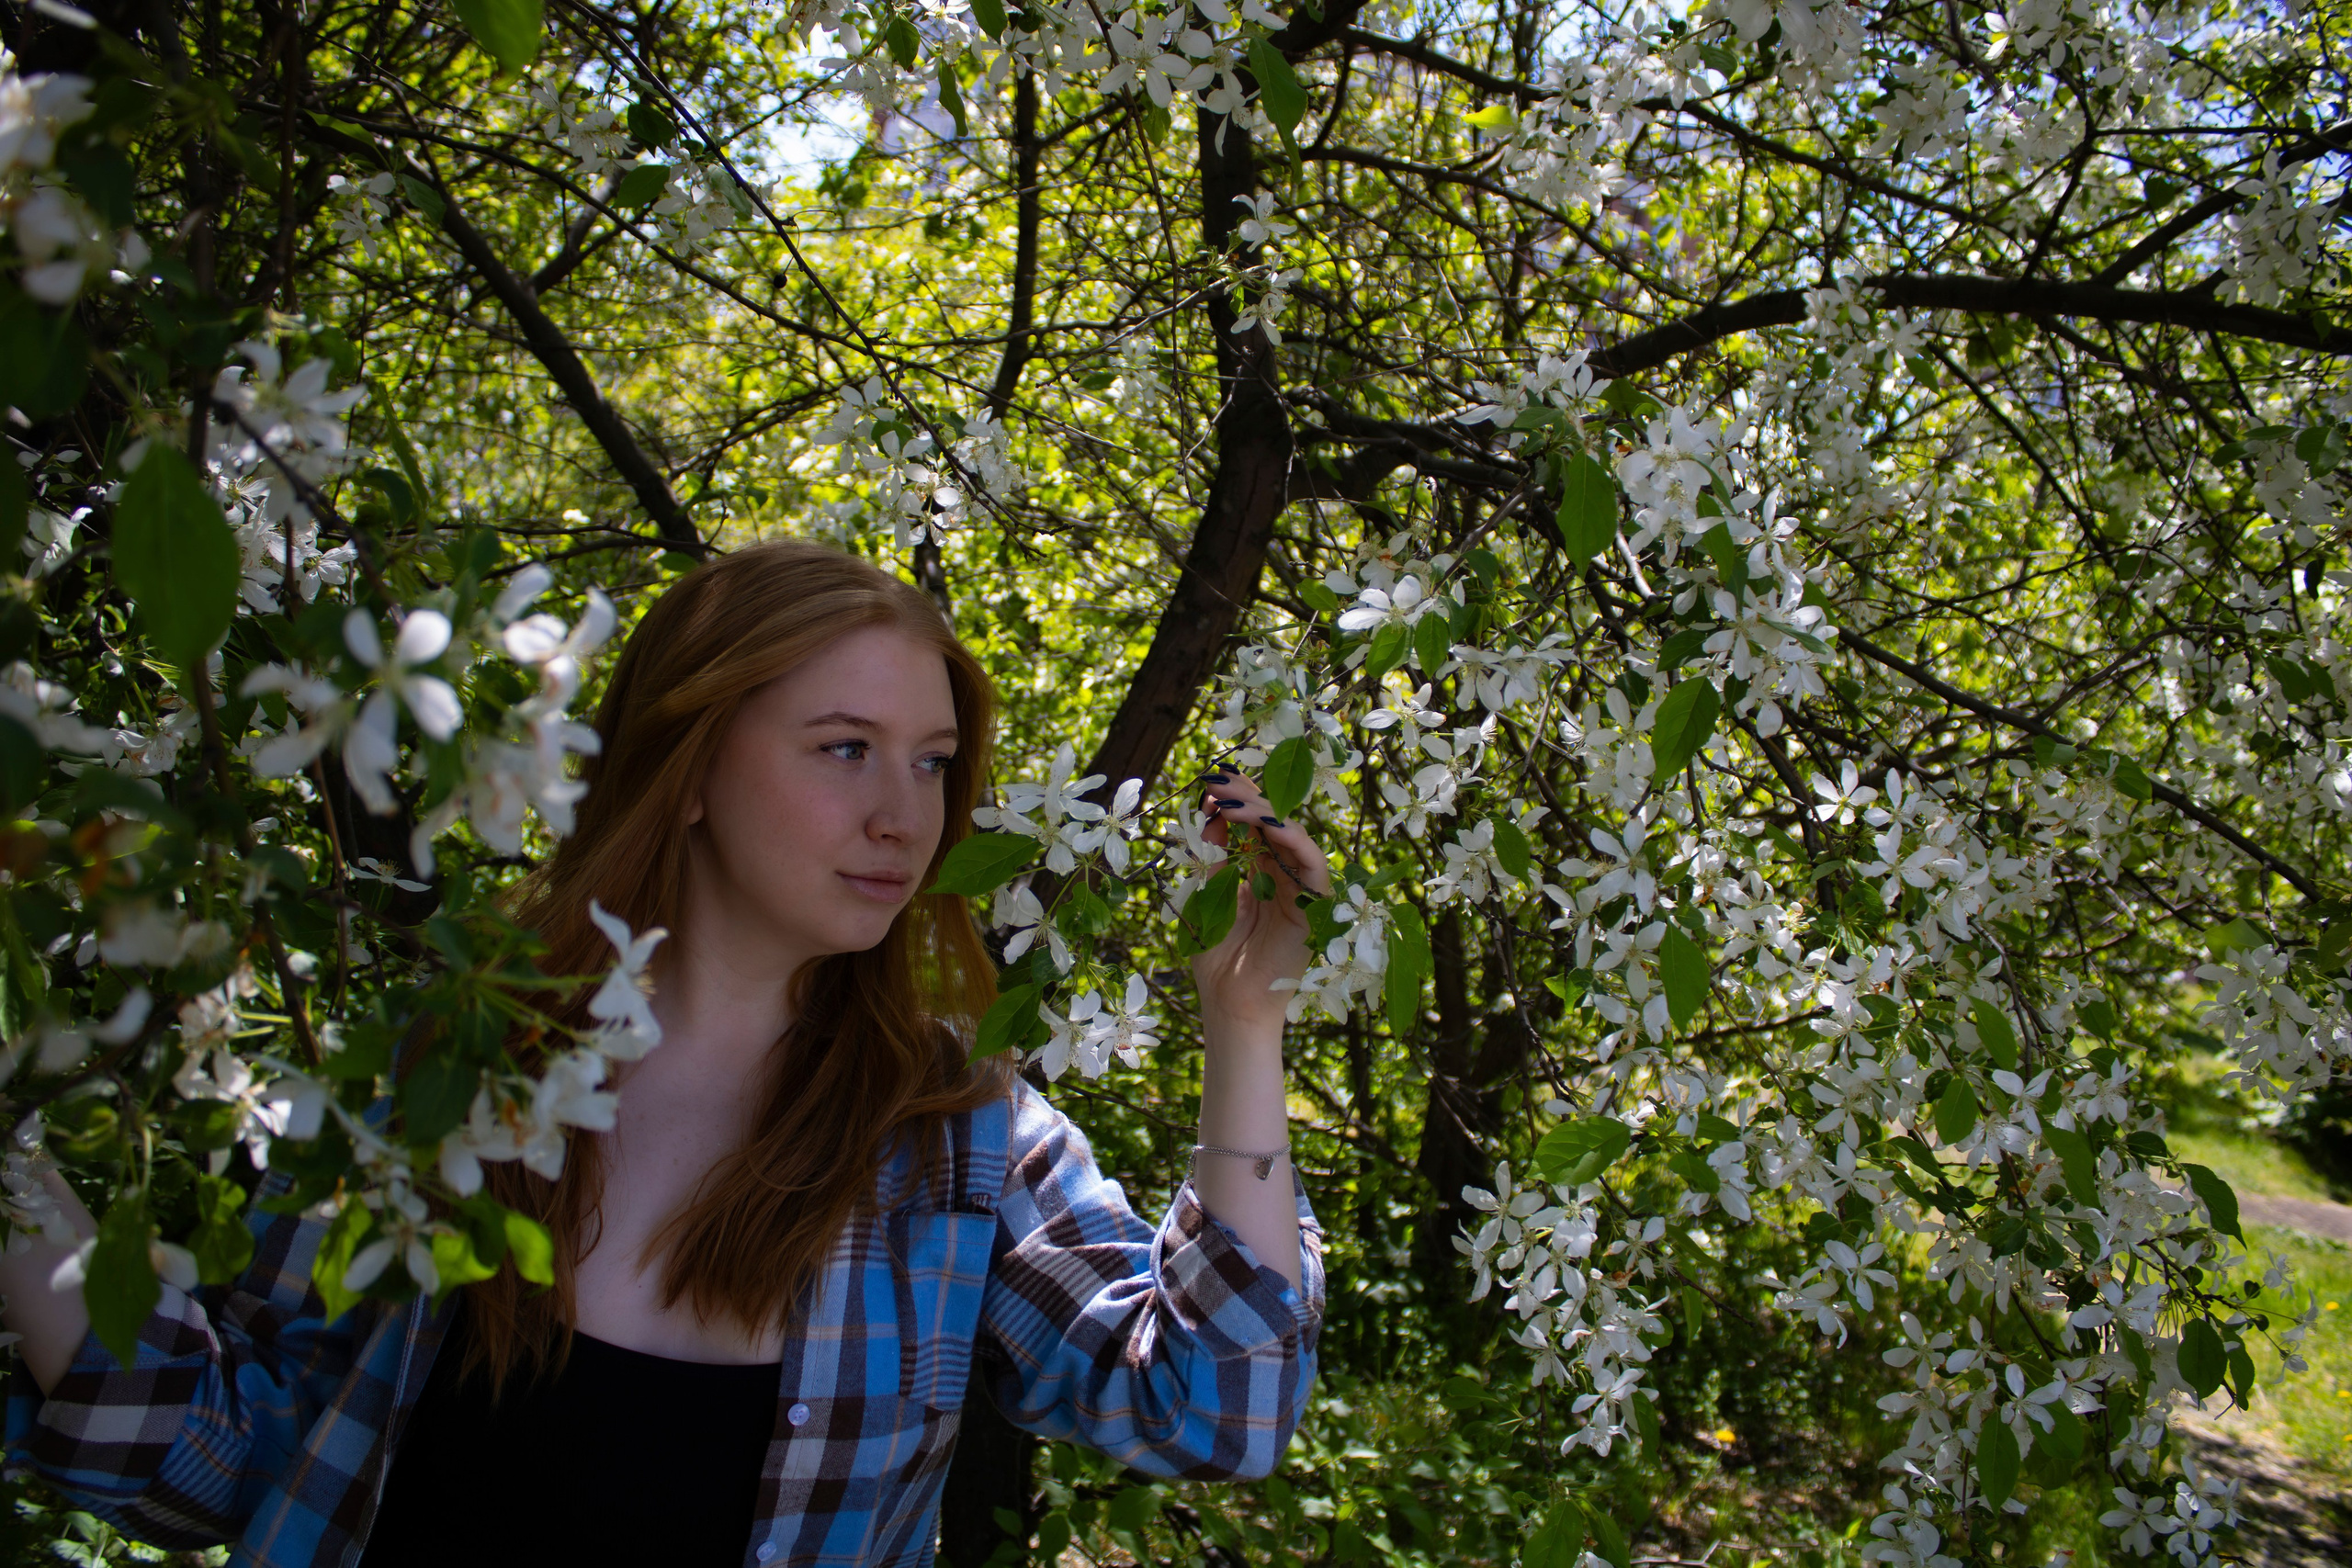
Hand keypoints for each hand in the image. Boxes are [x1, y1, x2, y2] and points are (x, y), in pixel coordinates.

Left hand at [1190, 768, 1332, 1031]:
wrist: (1230, 1004)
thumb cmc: (1216, 957)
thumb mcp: (1205, 893)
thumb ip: (1214, 855)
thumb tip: (1212, 812)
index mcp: (1260, 874)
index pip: (1254, 827)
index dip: (1235, 802)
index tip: (1208, 782)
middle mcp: (1284, 876)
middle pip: (1274, 823)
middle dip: (1246, 796)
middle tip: (1218, 779)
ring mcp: (1301, 889)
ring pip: (1292, 834)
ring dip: (1263, 810)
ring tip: (1230, 798)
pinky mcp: (1315, 905)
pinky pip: (1312, 861)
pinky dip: (1289, 836)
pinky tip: (1260, 822)